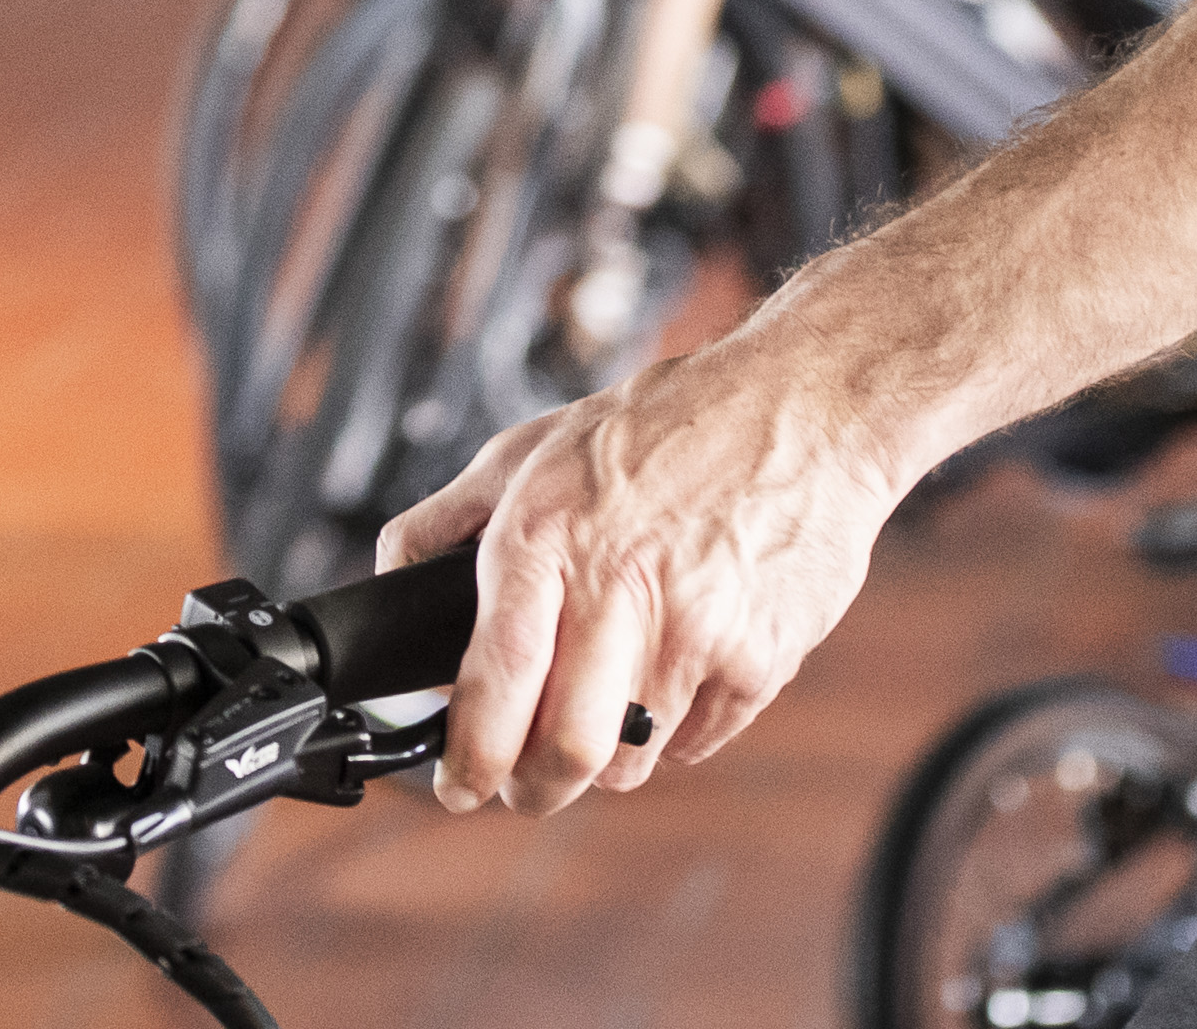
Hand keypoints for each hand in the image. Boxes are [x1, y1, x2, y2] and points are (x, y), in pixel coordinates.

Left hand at [378, 330, 905, 816]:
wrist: (803, 407)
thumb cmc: (665, 424)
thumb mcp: (528, 448)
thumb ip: (447, 520)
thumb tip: (393, 584)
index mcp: (547, 537)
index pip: (495, 681)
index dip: (469, 758)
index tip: (457, 785)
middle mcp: (620, 588)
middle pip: (565, 751)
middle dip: (534, 790)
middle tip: (524, 786)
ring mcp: (697, 630)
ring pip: (631, 757)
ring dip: (608, 755)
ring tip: (606, 703)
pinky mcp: (761, 660)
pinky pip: (699, 739)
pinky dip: (675, 727)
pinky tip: (674, 667)